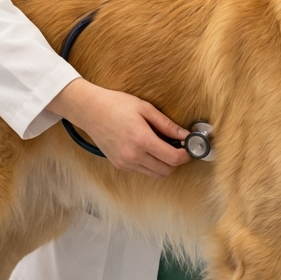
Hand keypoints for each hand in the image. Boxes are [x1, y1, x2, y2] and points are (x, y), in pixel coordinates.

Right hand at [47, 78, 190, 176]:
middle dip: (177, 161)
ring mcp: (125, 163)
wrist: (90, 111)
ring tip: (164, 147)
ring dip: (165, 164)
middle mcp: (133, 156)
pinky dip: (151, 164)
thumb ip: (167, 125)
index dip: (186, 155)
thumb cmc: (117, 105)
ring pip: (155, 174)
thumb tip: (186, 135)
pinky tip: (149, 149)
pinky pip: (142, 171)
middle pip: (166, 171)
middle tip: (179, 146)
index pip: (173, 158)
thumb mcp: (145, 109)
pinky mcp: (119, 165)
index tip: (190, 147)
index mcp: (141, 140)